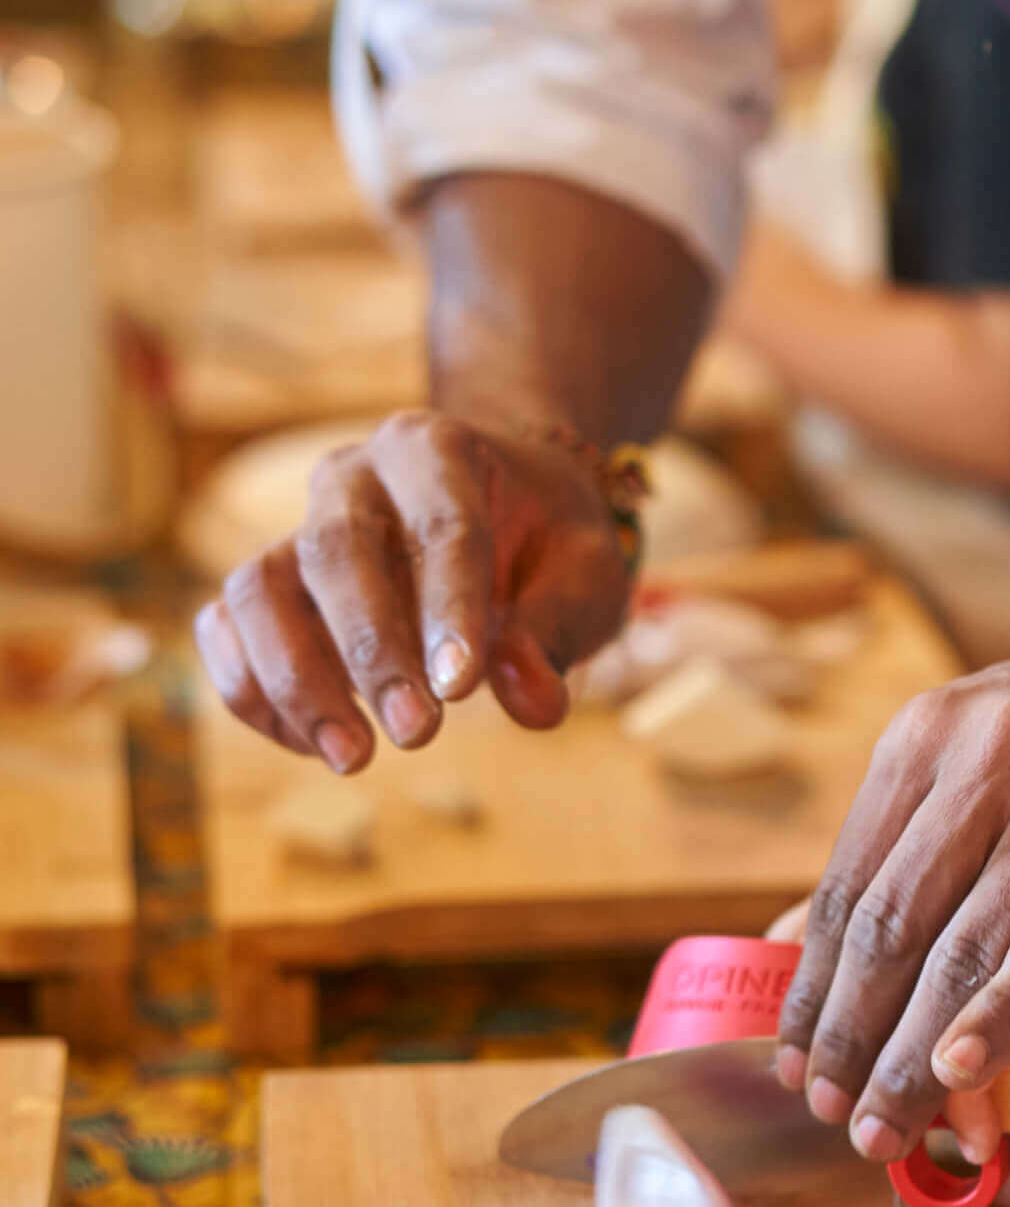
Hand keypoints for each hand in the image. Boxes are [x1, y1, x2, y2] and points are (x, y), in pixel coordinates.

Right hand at [194, 410, 631, 771]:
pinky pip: (226, 627)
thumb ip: (559, 631)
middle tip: (417, 735)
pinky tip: (314, 744)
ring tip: (354, 758)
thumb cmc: (548, 542)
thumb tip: (531, 701)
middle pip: (335, 551)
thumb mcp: (586, 574)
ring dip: (294, 681)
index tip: (460, 689)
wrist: (504, 509)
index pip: (440, 525)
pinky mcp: (267, 581)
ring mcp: (298, 525)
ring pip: (258, 587)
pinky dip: (252, 691)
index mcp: (438, 448)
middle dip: (370, 652)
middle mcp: (354, 475)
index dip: (448, 609)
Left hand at [774, 643, 1009, 1161]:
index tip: (794, 1065)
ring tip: (885, 1121)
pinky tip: (960, 1070)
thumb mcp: (953, 757)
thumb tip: (787, 948)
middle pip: (896, 923)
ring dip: (915, 1049)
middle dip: (853, 1033)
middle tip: (831, 1111)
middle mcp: (984, 764)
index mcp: (922, 742)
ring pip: (968, 947)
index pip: (850, 889)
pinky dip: (1001, 1015)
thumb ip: (884, 851)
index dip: (814, 989)